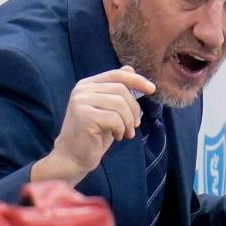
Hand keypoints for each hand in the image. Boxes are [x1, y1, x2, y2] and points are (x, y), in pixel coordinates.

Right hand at [31, 66, 154, 185]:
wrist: (73, 157)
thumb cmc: (93, 135)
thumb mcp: (108, 110)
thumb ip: (116, 91)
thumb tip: (130, 69)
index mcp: (87, 85)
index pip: (117, 75)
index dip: (137, 80)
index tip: (152, 89)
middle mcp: (82, 90)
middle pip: (121, 89)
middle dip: (134, 109)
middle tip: (134, 126)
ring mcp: (81, 102)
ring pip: (120, 104)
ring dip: (129, 122)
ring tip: (126, 133)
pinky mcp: (84, 116)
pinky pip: (115, 119)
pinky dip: (121, 130)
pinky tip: (117, 137)